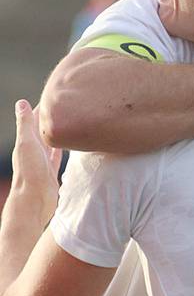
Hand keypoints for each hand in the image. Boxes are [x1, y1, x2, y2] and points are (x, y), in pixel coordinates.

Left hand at [10, 100, 62, 224]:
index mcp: (27, 141)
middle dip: (52, 117)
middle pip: (44, 129)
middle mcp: (34, 149)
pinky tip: (70, 143)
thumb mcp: (26, 144)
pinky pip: (57, 155)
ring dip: (58, 131)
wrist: (34, 201)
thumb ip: (25, 124)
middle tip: (68, 104)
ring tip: (71, 120)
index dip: (44, 106)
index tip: (56, 94)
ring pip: (51, 141)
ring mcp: (42, 161)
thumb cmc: (30, 172)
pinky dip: (63, 147)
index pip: (35, 119)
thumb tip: (21, 102)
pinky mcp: (51, 171)